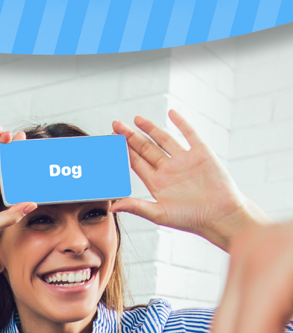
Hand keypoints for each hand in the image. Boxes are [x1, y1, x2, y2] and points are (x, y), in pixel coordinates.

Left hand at [112, 110, 269, 250]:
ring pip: (164, 140)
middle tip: (116, 124)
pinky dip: (181, 123)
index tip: (111, 140)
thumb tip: (112, 207)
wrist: (221, 215)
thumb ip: (136, 207)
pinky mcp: (201, 153)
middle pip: (146, 149)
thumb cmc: (191, 219)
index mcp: (157, 183)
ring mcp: (184, 160)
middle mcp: (169, 170)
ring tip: (137, 119)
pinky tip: (172, 113)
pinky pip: (189, 134)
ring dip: (150, 128)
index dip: (124, 151)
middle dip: (131, 137)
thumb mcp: (160, 214)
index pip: (136, 163)